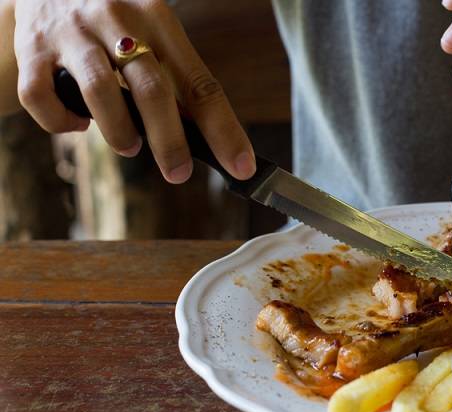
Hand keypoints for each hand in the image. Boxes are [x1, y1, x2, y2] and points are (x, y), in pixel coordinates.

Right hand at [13, 0, 254, 182]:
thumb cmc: (114, 18)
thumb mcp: (152, 31)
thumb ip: (173, 76)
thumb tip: (204, 137)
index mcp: (159, 20)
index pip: (200, 84)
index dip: (223, 130)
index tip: (239, 165)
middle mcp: (117, 21)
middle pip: (152, 90)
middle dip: (170, 142)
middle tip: (178, 172)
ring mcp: (73, 32)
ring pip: (100, 94)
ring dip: (119, 133)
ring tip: (130, 145)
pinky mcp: (33, 47)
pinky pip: (42, 96)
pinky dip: (61, 122)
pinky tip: (77, 124)